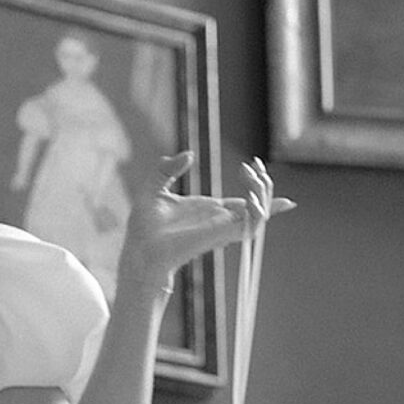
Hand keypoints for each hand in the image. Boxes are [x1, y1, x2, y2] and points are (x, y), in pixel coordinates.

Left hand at [119, 153, 292, 295]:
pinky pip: (252, 224)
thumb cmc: (143, 229)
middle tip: (253, 165)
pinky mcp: (222, 234)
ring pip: (260, 213)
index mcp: (208, 211)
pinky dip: (259, 208)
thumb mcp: (153, 189)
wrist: (140, 249)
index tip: (258, 164)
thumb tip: (188, 154)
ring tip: (252, 175)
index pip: (243, 202)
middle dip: (263, 183)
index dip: (258, 187)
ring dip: (264, 192)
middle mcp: (220, 220)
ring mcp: (223, 228)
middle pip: (257, 204)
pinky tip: (252, 193)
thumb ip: (168, 169)